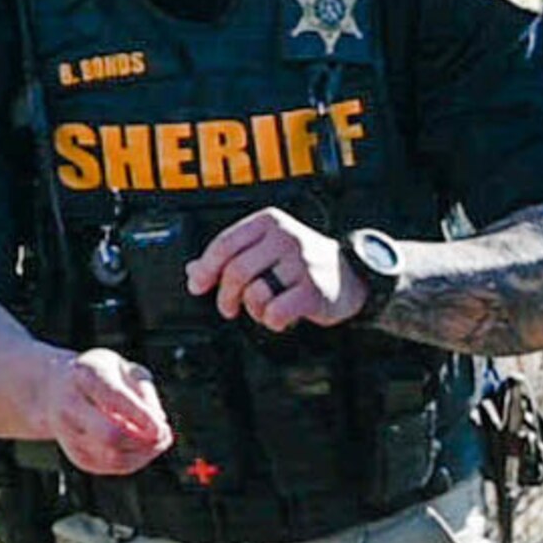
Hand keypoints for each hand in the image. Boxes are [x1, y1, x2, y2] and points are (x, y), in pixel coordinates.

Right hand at [44, 346, 172, 475]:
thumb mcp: (126, 370)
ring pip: (115, 458)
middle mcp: (71, 407)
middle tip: (166, 434)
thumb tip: (158, 422)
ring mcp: (70, 435)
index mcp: (86, 376)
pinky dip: (137, 460)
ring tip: (161, 439)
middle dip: (144, 441)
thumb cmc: (103, 377)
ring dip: (146, 453)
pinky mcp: (78, 457)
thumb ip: (144, 391)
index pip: (114, 400)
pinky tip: (146, 446)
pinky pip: (115, 467)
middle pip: (110, 436)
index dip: (142, 418)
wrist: (57, 390)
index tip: (163, 427)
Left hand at [185, 207, 366, 332]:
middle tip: (228, 308)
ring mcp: (302, 263)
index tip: (198, 286)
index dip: (206, 269)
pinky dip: (271, 321)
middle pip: (236, 271)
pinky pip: (276, 312)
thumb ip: (231, 256)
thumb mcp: (266, 249)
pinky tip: (279, 317)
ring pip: (255, 293)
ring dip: (253, 309)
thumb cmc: (301, 263)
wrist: (349, 275)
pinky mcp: (313, 290)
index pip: (224, 244)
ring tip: (262, 309)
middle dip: (225, 296)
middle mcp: (285, 237)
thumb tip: (192, 271)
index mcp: (269, 222)